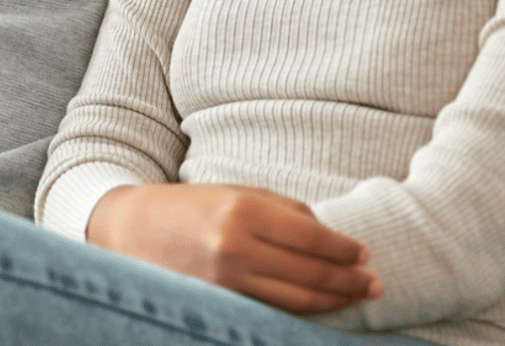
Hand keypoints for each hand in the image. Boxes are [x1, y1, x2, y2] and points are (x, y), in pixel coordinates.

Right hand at [87, 183, 379, 313]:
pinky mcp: (220, 303)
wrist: (129, 230)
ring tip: (357, 296)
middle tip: (374, 283)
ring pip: (297, 299)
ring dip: (333, 300)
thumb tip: (329, 235)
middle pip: (309, 272)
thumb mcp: (235, 192)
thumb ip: (283, 209)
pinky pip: (273, 312)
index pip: (311, 236)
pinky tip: (321, 307)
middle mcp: (235, 248)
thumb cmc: (187, 206)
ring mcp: (226, 282)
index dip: (344, 249)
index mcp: (242, 210)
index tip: (365, 254)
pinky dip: (302, 312)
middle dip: (347, 279)